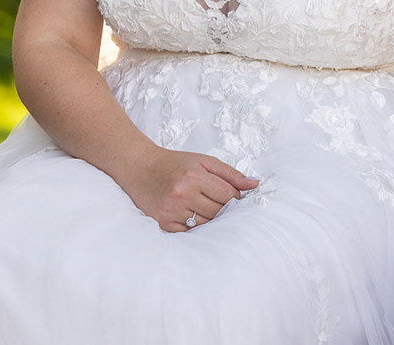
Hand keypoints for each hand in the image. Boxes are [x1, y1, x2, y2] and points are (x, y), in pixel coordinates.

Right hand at [120, 146, 259, 233]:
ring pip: (205, 224)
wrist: (140, 168)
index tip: (235, 196)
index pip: (228, 195)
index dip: (236, 197)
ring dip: (211, 218)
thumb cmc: (174, 163)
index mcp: (194, 176)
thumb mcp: (203, 160)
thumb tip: (254, 184)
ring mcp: (171, 210)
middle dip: (224, 208)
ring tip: (205, 207)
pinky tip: (192, 215)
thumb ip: (230, 173)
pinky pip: (188, 232)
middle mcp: (182, 194)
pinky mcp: (162, 223)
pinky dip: (194, 226)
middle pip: (218, 211)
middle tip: (220, 202)